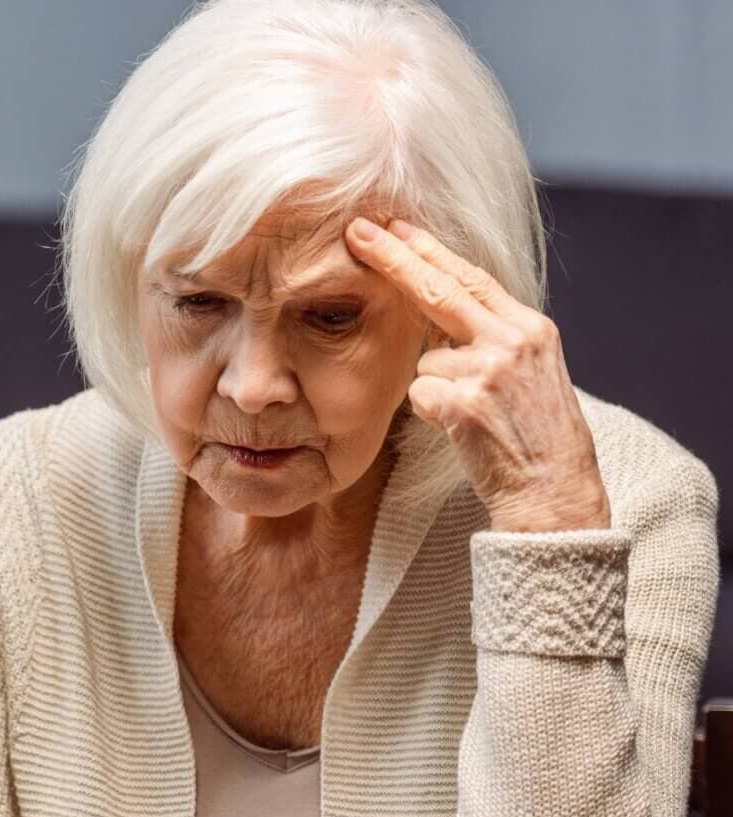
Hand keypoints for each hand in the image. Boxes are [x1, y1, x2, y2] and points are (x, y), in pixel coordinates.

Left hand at [345, 217, 611, 532]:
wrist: (554, 492)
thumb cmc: (538, 442)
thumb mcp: (532, 376)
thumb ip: (495, 341)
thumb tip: (442, 318)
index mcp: (531, 328)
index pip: (473, 277)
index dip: (430, 251)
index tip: (397, 228)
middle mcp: (512, 340)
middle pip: (439, 289)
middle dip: (395, 257)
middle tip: (358, 231)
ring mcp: (489, 370)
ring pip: (425, 361)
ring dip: (436, 390)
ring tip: (475, 420)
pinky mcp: (466, 403)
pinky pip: (420, 395)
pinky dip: (431, 415)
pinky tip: (464, 433)